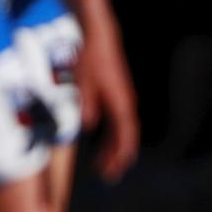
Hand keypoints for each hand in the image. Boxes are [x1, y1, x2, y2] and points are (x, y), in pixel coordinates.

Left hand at [75, 31, 138, 181]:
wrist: (100, 36)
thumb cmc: (92, 57)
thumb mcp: (84, 80)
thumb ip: (87, 103)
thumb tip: (88, 125)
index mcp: (120, 100)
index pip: (126, 134)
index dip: (121, 154)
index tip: (114, 171)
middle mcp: (126, 102)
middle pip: (127, 136)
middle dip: (118, 157)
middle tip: (108, 176)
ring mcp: (123, 99)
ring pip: (123, 131)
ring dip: (115, 149)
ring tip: (103, 165)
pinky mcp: (117, 96)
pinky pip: (119, 123)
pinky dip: (114, 137)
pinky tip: (104, 145)